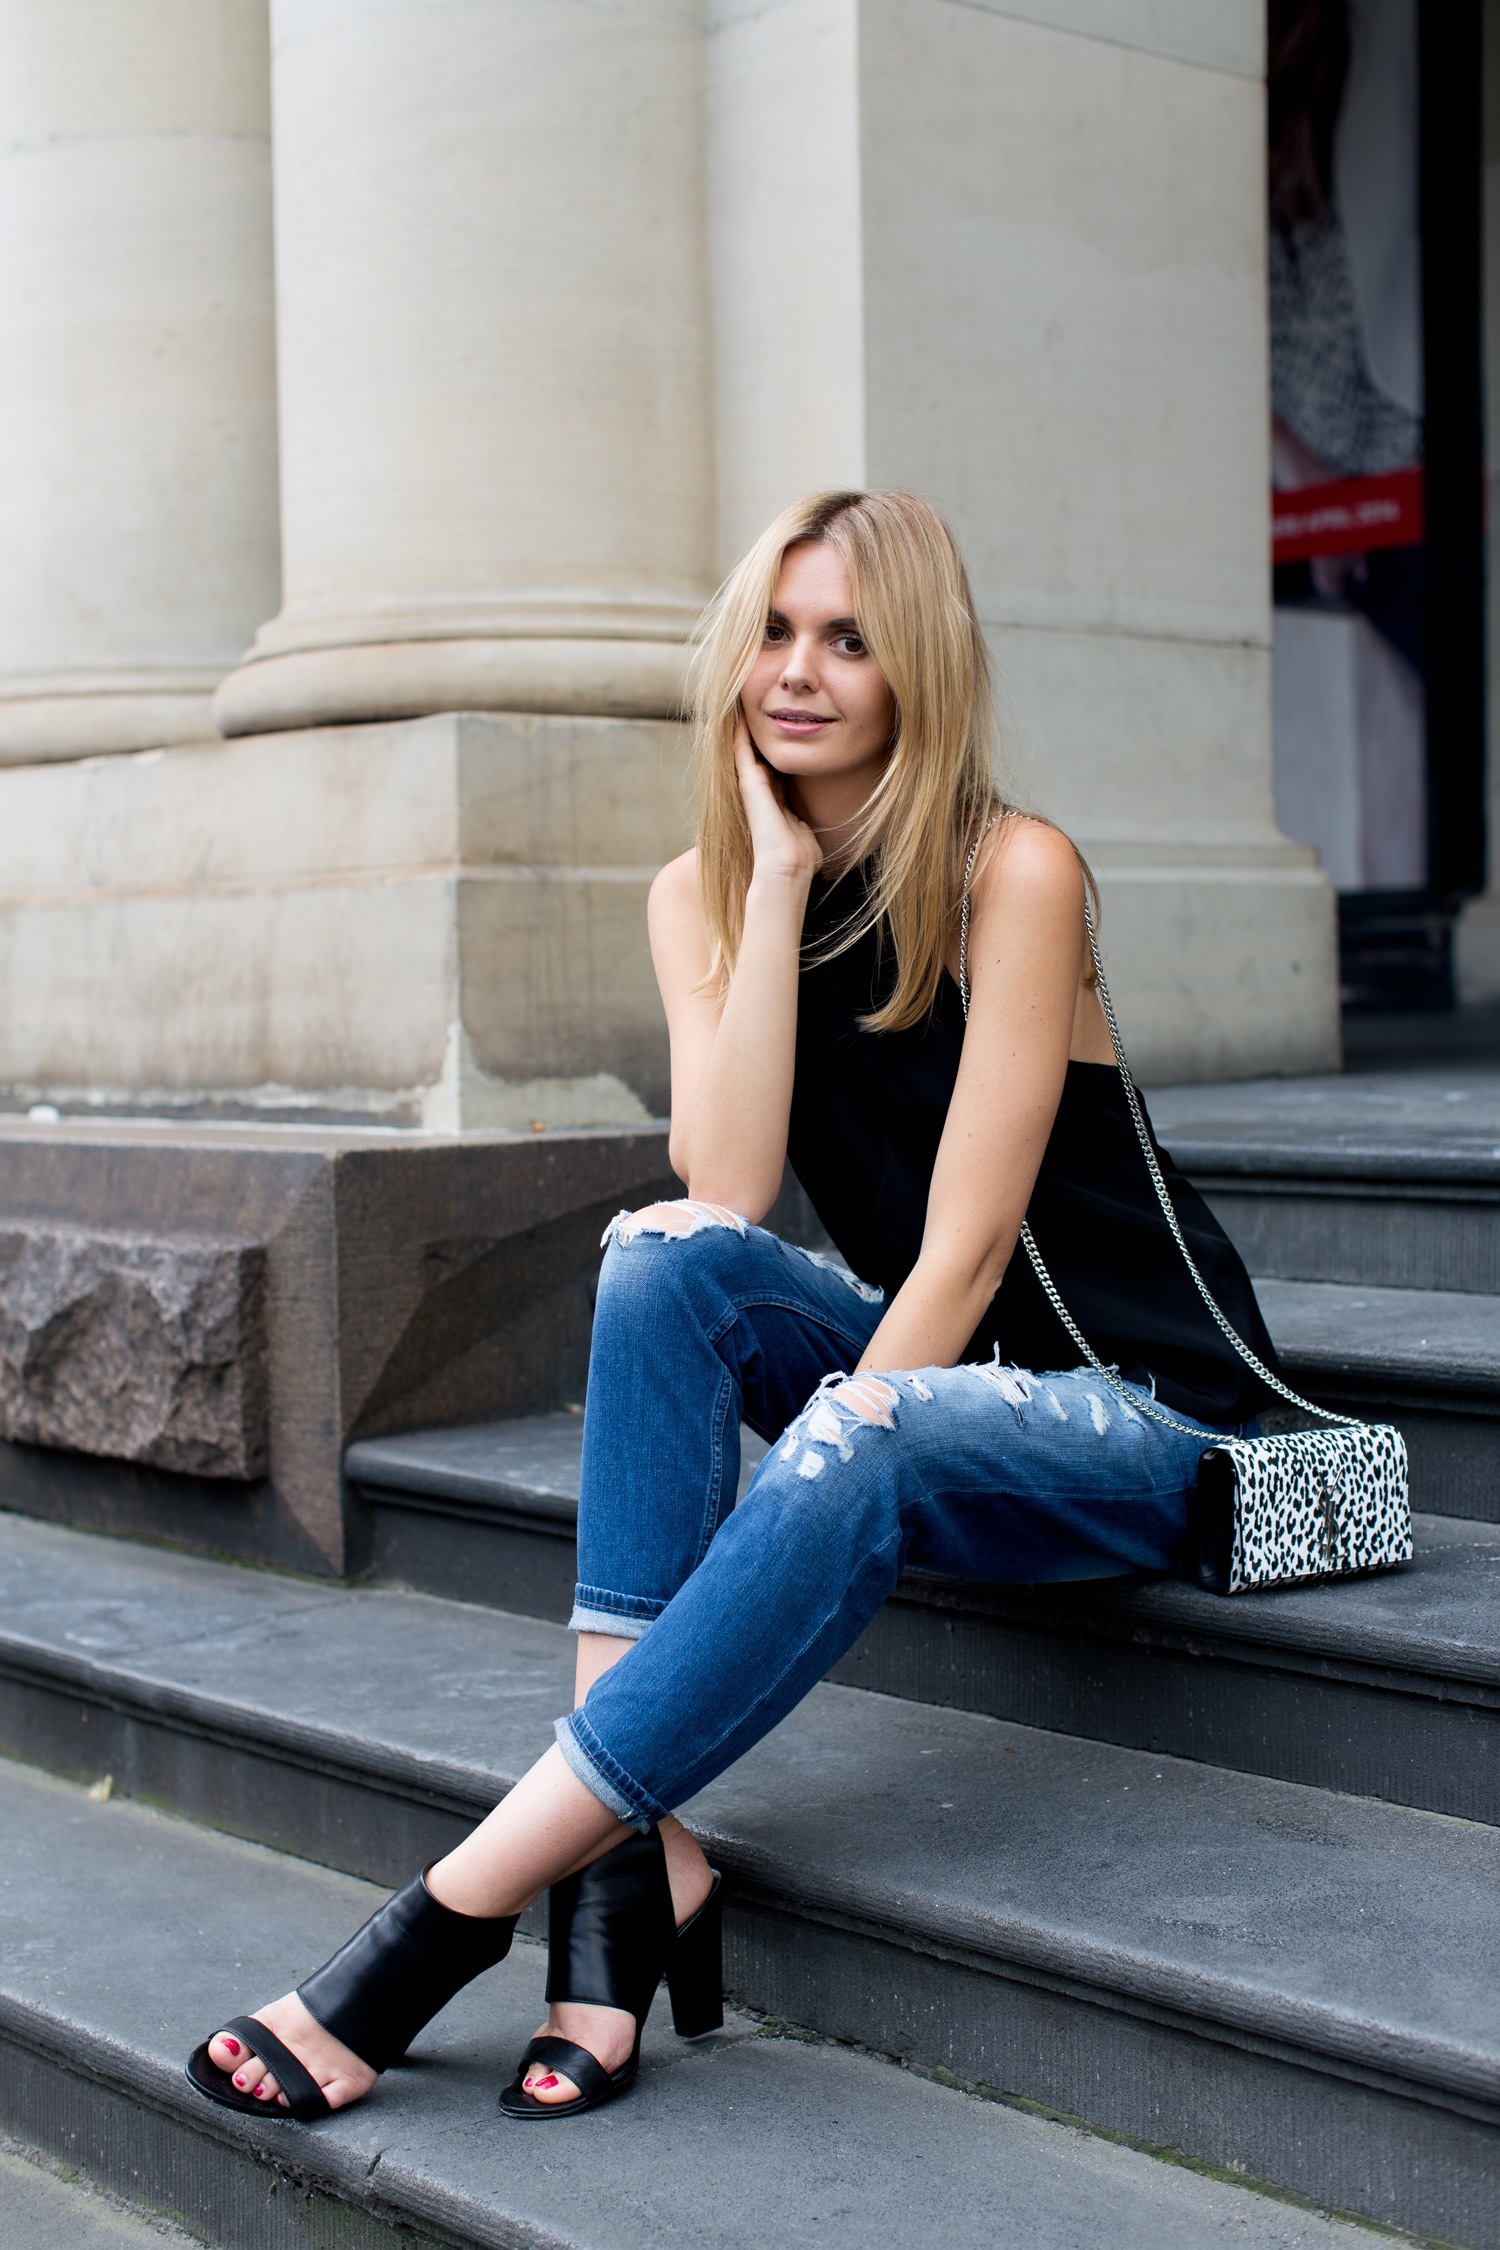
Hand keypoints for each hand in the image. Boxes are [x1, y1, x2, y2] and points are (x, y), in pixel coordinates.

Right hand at [734, 714, 822, 884]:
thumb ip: (806, 818)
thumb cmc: (801, 856)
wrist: (787, 867)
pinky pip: (742, 751)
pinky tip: (739, 714)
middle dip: (758, 734)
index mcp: (776, 802)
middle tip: (756, 707)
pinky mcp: (748, 783)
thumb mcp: (806, 829)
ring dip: (744, 729)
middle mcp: (761, 792)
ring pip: (746, 750)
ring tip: (742, 703)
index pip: (774, 770)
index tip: (778, 729)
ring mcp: (752, 787)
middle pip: (758, 756)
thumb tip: (818, 817)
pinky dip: (740, 733)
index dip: (774, 751)